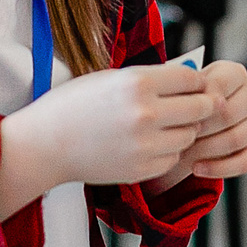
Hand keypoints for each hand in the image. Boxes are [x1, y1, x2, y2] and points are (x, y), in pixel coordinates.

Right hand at [0, 62, 217, 217]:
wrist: (46, 144)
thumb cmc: (75, 105)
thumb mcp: (111, 78)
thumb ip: (151, 78)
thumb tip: (191, 78)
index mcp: (137, 83)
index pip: (192, 80)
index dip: (197, 82)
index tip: (194, 85)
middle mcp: (145, 113)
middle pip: (200, 108)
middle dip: (199, 105)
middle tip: (191, 105)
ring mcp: (145, 144)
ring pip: (190, 135)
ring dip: (184, 129)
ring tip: (165, 124)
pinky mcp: (143, 169)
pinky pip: (173, 157)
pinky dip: (168, 150)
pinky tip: (150, 143)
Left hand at [155, 57, 246, 191]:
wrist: (190, 120)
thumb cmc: (186, 100)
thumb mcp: (184, 89)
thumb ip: (186, 92)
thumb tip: (183, 105)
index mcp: (235, 73)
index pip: (220, 85)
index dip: (198, 101)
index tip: (178, 113)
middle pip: (229, 114)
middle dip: (200, 128)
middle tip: (178, 136)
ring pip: (236, 138)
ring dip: (206, 149)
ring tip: (183, 153)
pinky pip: (244, 162)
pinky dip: (219, 168)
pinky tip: (197, 168)